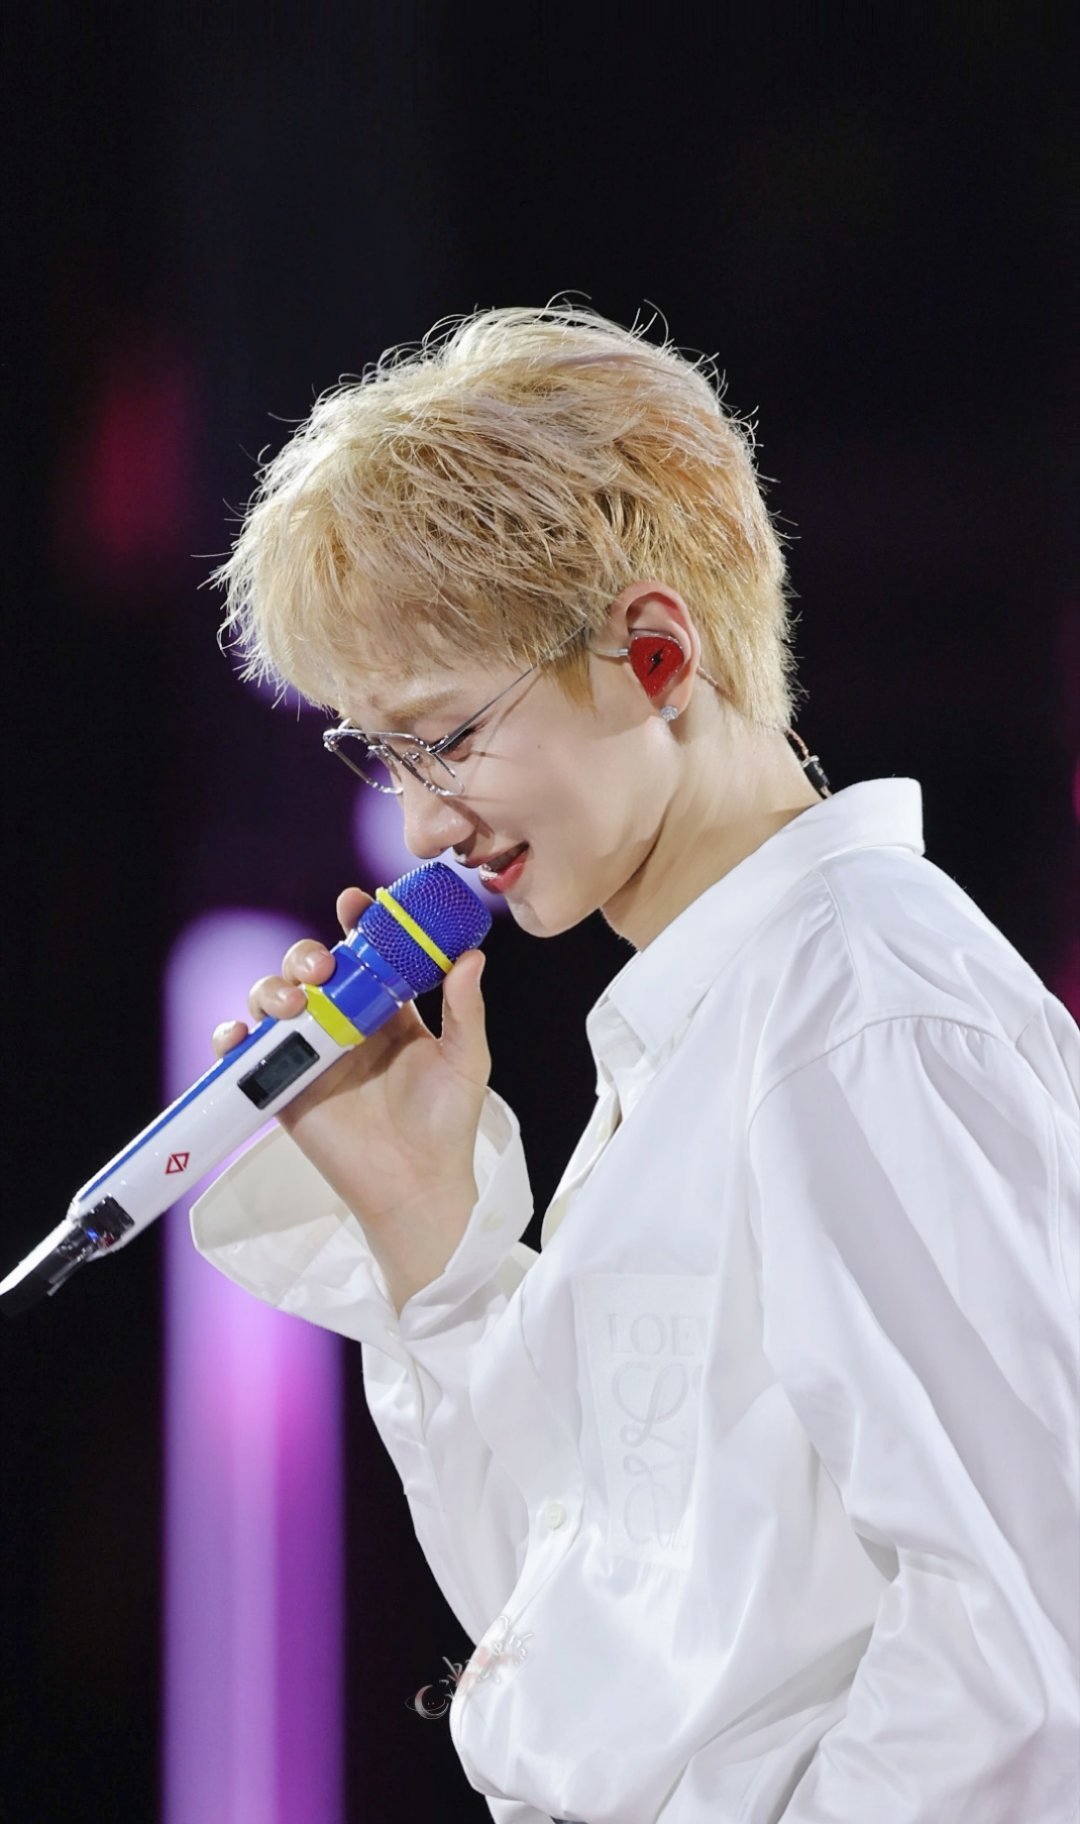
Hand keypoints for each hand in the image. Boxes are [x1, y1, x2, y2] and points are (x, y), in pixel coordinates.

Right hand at [211, 885, 491, 1309]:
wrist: (416, 1186)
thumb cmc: (446, 1123)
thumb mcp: (465, 1060)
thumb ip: (465, 1009)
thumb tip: (472, 955)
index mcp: (386, 1009)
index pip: (363, 953)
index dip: (355, 922)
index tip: (354, 903)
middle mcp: (343, 1024)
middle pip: (308, 970)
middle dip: (306, 955)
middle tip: (321, 966)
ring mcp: (309, 1054)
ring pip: (272, 1001)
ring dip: (271, 989)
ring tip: (292, 1004)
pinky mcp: (282, 1088)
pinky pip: (245, 1054)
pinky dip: (231, 1038)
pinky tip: (241, 1035)